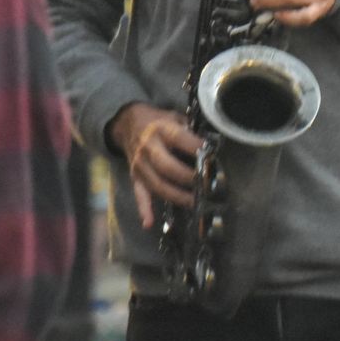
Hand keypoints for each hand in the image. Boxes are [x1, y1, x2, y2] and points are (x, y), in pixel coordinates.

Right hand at [108, 103, 202, 228]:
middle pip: (167, 167)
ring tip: (195, 203)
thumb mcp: (175, 117)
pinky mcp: (135, 177)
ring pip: (157, 185)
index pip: (179, 139)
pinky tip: (149, 223)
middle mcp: (148, 148)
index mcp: (161, 130)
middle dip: (188, 178)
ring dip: (177, 196)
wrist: (128, 123)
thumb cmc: (158, 121)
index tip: (211, 156)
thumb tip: (212, 144)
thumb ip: (190, 129)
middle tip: (205, 185)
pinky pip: (140, 195)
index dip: (195, 147)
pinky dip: (144, 209)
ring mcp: (140, 165)